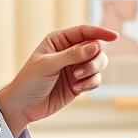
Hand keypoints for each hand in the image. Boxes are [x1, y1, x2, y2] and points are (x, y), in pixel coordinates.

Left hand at [0, 25, 118, 133]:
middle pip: (96, 48)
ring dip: (92, 72)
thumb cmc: (29, 81)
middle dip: (94, 59)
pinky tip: (76, 89)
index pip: (84, 31)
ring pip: (99, 63)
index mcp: (59, 40)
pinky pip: (95, 79)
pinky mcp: (79, 83)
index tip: (114, 37)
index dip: (100, 32)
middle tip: (80, 71)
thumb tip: (95, 46)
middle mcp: (70, 52)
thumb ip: (72, 55)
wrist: (23, 106)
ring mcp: (76, 67)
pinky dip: (90, 84)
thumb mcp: (48, 65)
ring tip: (77, 80)